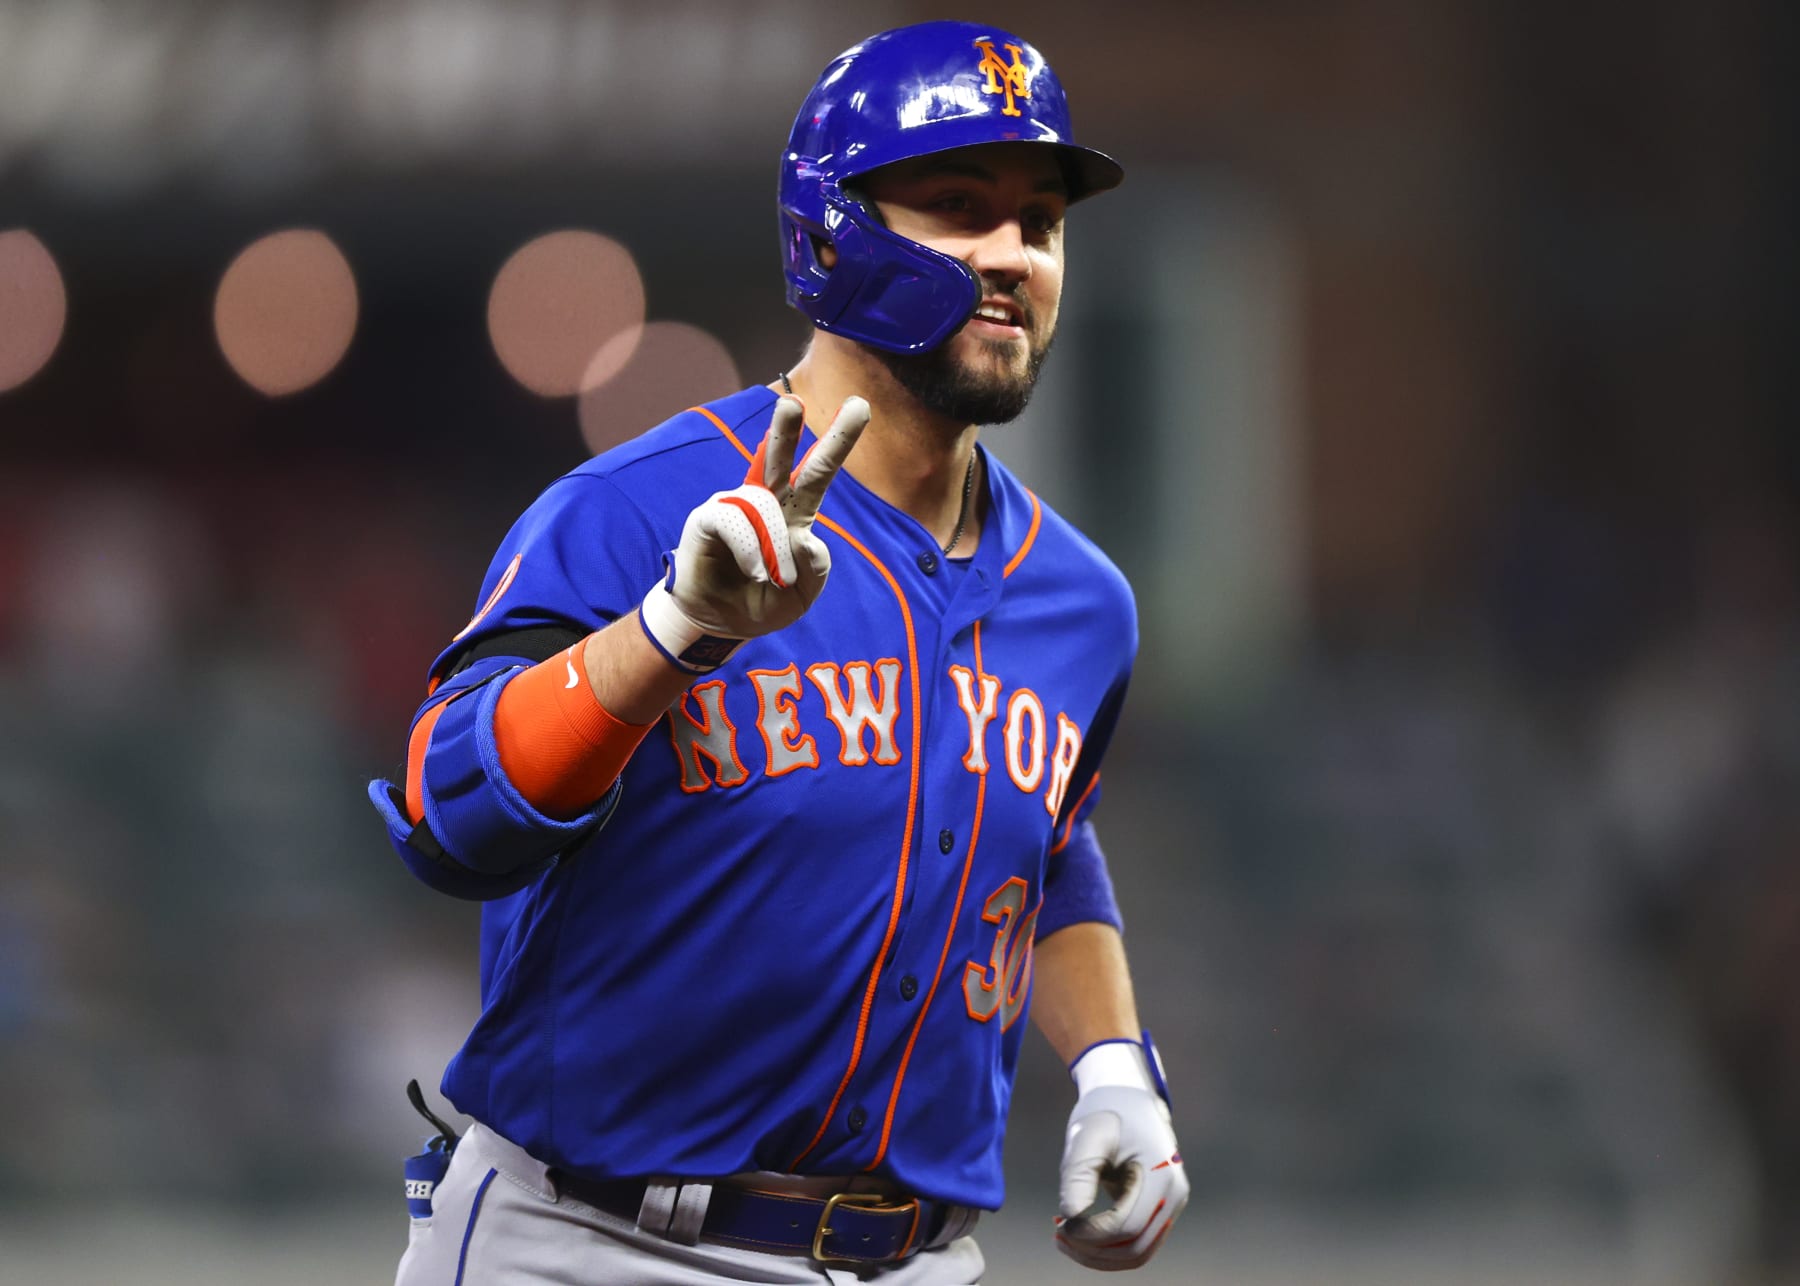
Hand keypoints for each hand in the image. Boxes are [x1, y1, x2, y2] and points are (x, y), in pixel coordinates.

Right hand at [640, 395, 868, 671]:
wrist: (720, 625)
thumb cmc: (763, 603)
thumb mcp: (803, 596)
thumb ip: (817, 571)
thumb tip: (809, 541)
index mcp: (794, 512)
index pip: (817, 470)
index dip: (838, 440)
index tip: (860, 405)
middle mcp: (764, 501)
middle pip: (780, 457)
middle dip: (786, 429)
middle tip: (793, 402)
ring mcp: (735, 506)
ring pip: (762, 505)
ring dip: (774, 546)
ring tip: (772, 578)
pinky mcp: (708, 519)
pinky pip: (734, 520)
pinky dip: (751, 549)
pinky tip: (756, 571)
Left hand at [1055, 1041, 1186, 1271]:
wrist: (1127, 1098)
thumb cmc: (1105, 1114)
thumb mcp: (1087, 1138)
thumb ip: (1078, 1177)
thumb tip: (1070, 1219)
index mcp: (1161, 1175)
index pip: (1127, 1228)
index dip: (1090, 1234)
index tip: (1058, 1223)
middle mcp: (1173, 1196)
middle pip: (1135, 1249)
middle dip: (1092, 1251)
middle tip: (1057, 1236)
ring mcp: (1170, 1205)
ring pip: (1137, 1253)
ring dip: (1099, 1255)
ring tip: (1063, 1238)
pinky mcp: (1159, 1210)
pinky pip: (1136, 1241)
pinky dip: (1107, 1246)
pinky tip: (1078, 1232)